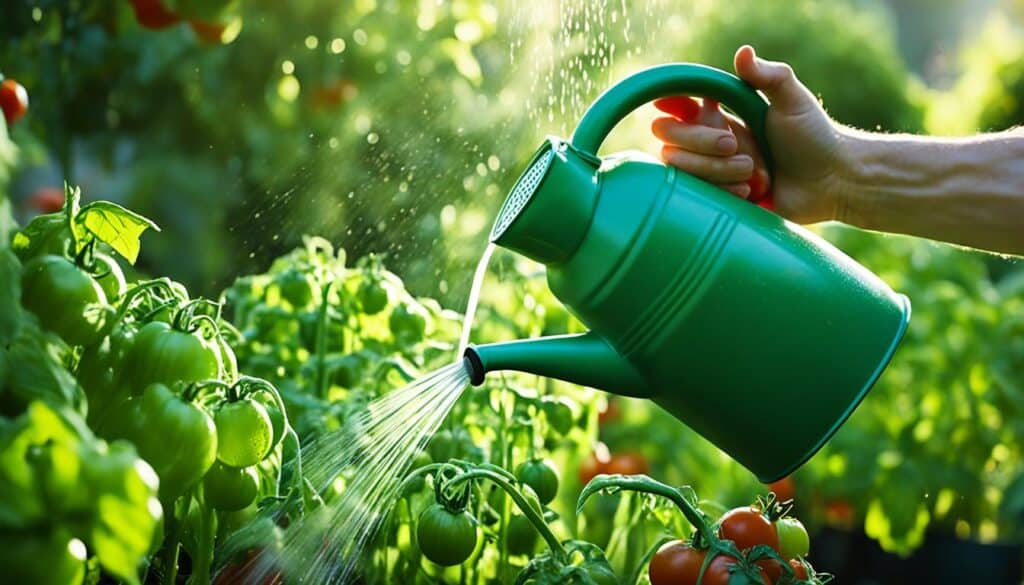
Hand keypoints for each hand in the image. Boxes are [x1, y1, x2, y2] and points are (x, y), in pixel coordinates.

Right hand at [651, 46, 847, 223]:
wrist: (830, 183)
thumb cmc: (814, 137)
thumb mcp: (792, 100)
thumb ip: (767, 75)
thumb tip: (743, 52)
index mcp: (720, 114)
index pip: (677, 106)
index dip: (669, 104)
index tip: (681, 108)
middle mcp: (708, 141)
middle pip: (669, 137)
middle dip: (701, 142)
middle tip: (734, 144)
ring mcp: (709, 171)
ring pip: (682, 167)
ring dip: (718, 169)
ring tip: (753, 171)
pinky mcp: (716, 198)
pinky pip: (698, 195)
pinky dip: (725, 191)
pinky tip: (751, 192)